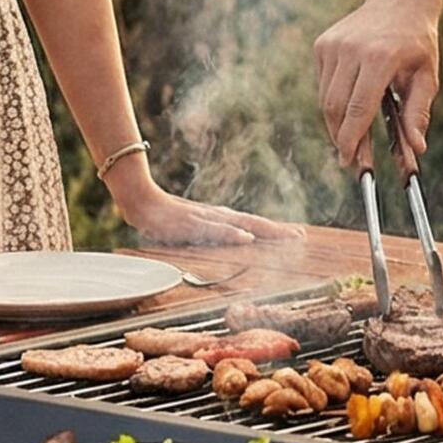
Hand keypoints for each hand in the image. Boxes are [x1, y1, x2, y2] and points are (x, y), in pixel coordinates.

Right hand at [109, 166, 306, 248]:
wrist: (142, 201)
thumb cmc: (167, 217)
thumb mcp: (195, 228)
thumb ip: (213, 233)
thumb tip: (233, 241)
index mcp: (221, 219)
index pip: (254, 224)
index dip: (276, 230)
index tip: (298, 235)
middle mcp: (219, 216)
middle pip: (255, 223)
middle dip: (279, 230)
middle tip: (301, 236)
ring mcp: (206, 218)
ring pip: (241, 225)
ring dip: (265, 231)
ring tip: (286, 236)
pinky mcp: (192, 223)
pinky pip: (215, 230)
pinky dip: (232, 234)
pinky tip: (246, 238)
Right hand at [313, 0, 440, 172]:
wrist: (399, 0)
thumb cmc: (418, 42)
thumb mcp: (427, 75)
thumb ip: (419, 111)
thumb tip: (418, 148)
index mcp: (380, 56)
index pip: (358, 108)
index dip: (351, 139)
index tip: (349, 161)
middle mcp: (352, 49)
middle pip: (336, 106)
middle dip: (340, 137)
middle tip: (349, 159)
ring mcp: (333, 44)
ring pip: (325, 98)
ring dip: (335, 123)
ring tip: (349, 140)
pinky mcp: (322, 44)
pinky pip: (323, 84)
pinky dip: (333, 102)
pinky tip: (348, 109)